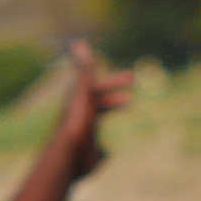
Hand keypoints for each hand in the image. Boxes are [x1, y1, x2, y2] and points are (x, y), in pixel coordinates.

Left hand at [42, 40, 132, 183]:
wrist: (68, 156)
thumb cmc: (77, 121)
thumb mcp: (83, 90)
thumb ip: (84, 68)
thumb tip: (77, 42)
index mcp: (80, 105)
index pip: (98, 89)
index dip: (114, 82)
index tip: (132, 78)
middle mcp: (80, 122)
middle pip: (98, 108)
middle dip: (113, 101)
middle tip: (131, 99)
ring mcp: (84, 140)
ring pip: (96, 129)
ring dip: (107, 127)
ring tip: (121, 128)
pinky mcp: (89, 158)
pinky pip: (98, 153)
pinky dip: (103, 151)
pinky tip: (106, 151)